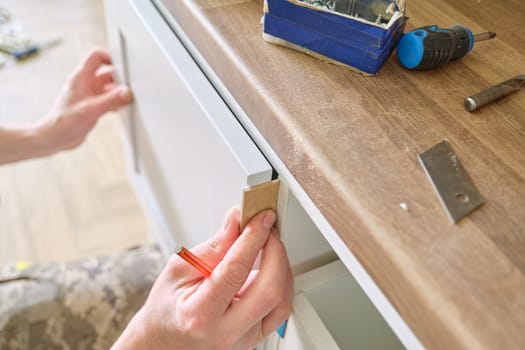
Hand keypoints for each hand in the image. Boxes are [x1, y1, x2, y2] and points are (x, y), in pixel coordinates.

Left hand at [36, 48, 131, 153]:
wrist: (56, 138)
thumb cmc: (64, 122)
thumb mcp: (91, 109)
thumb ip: (110, 100)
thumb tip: (126, 92)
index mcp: (80, 77)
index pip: (96, 57)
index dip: (110, 57)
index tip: (123, 66)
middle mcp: (85, 83)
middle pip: (107, 72)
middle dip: (119, 79)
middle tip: (128, 88)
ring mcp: (89, 94)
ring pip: (109, 87)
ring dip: (118, 93)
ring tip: (125, 100)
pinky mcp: (92, 105)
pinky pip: (108, 99)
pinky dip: (115, 102)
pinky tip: (120, 109)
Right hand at [112, 209, 292, 349]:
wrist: (166, 341)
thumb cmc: (167, 308)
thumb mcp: (179, 270)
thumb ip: (214, 246)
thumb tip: (237, 222)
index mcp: (199, 315)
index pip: (235, 271)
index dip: (253, 239)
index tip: (261, 218)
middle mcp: (226, 333)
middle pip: (270, 291)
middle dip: (275, 252)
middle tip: (267, 229)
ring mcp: (244, 340)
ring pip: (282, 301)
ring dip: (281, 266)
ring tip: (266, 246)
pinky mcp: (256, 338)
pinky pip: (280, 309)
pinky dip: (280, 282)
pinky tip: (270, 267)